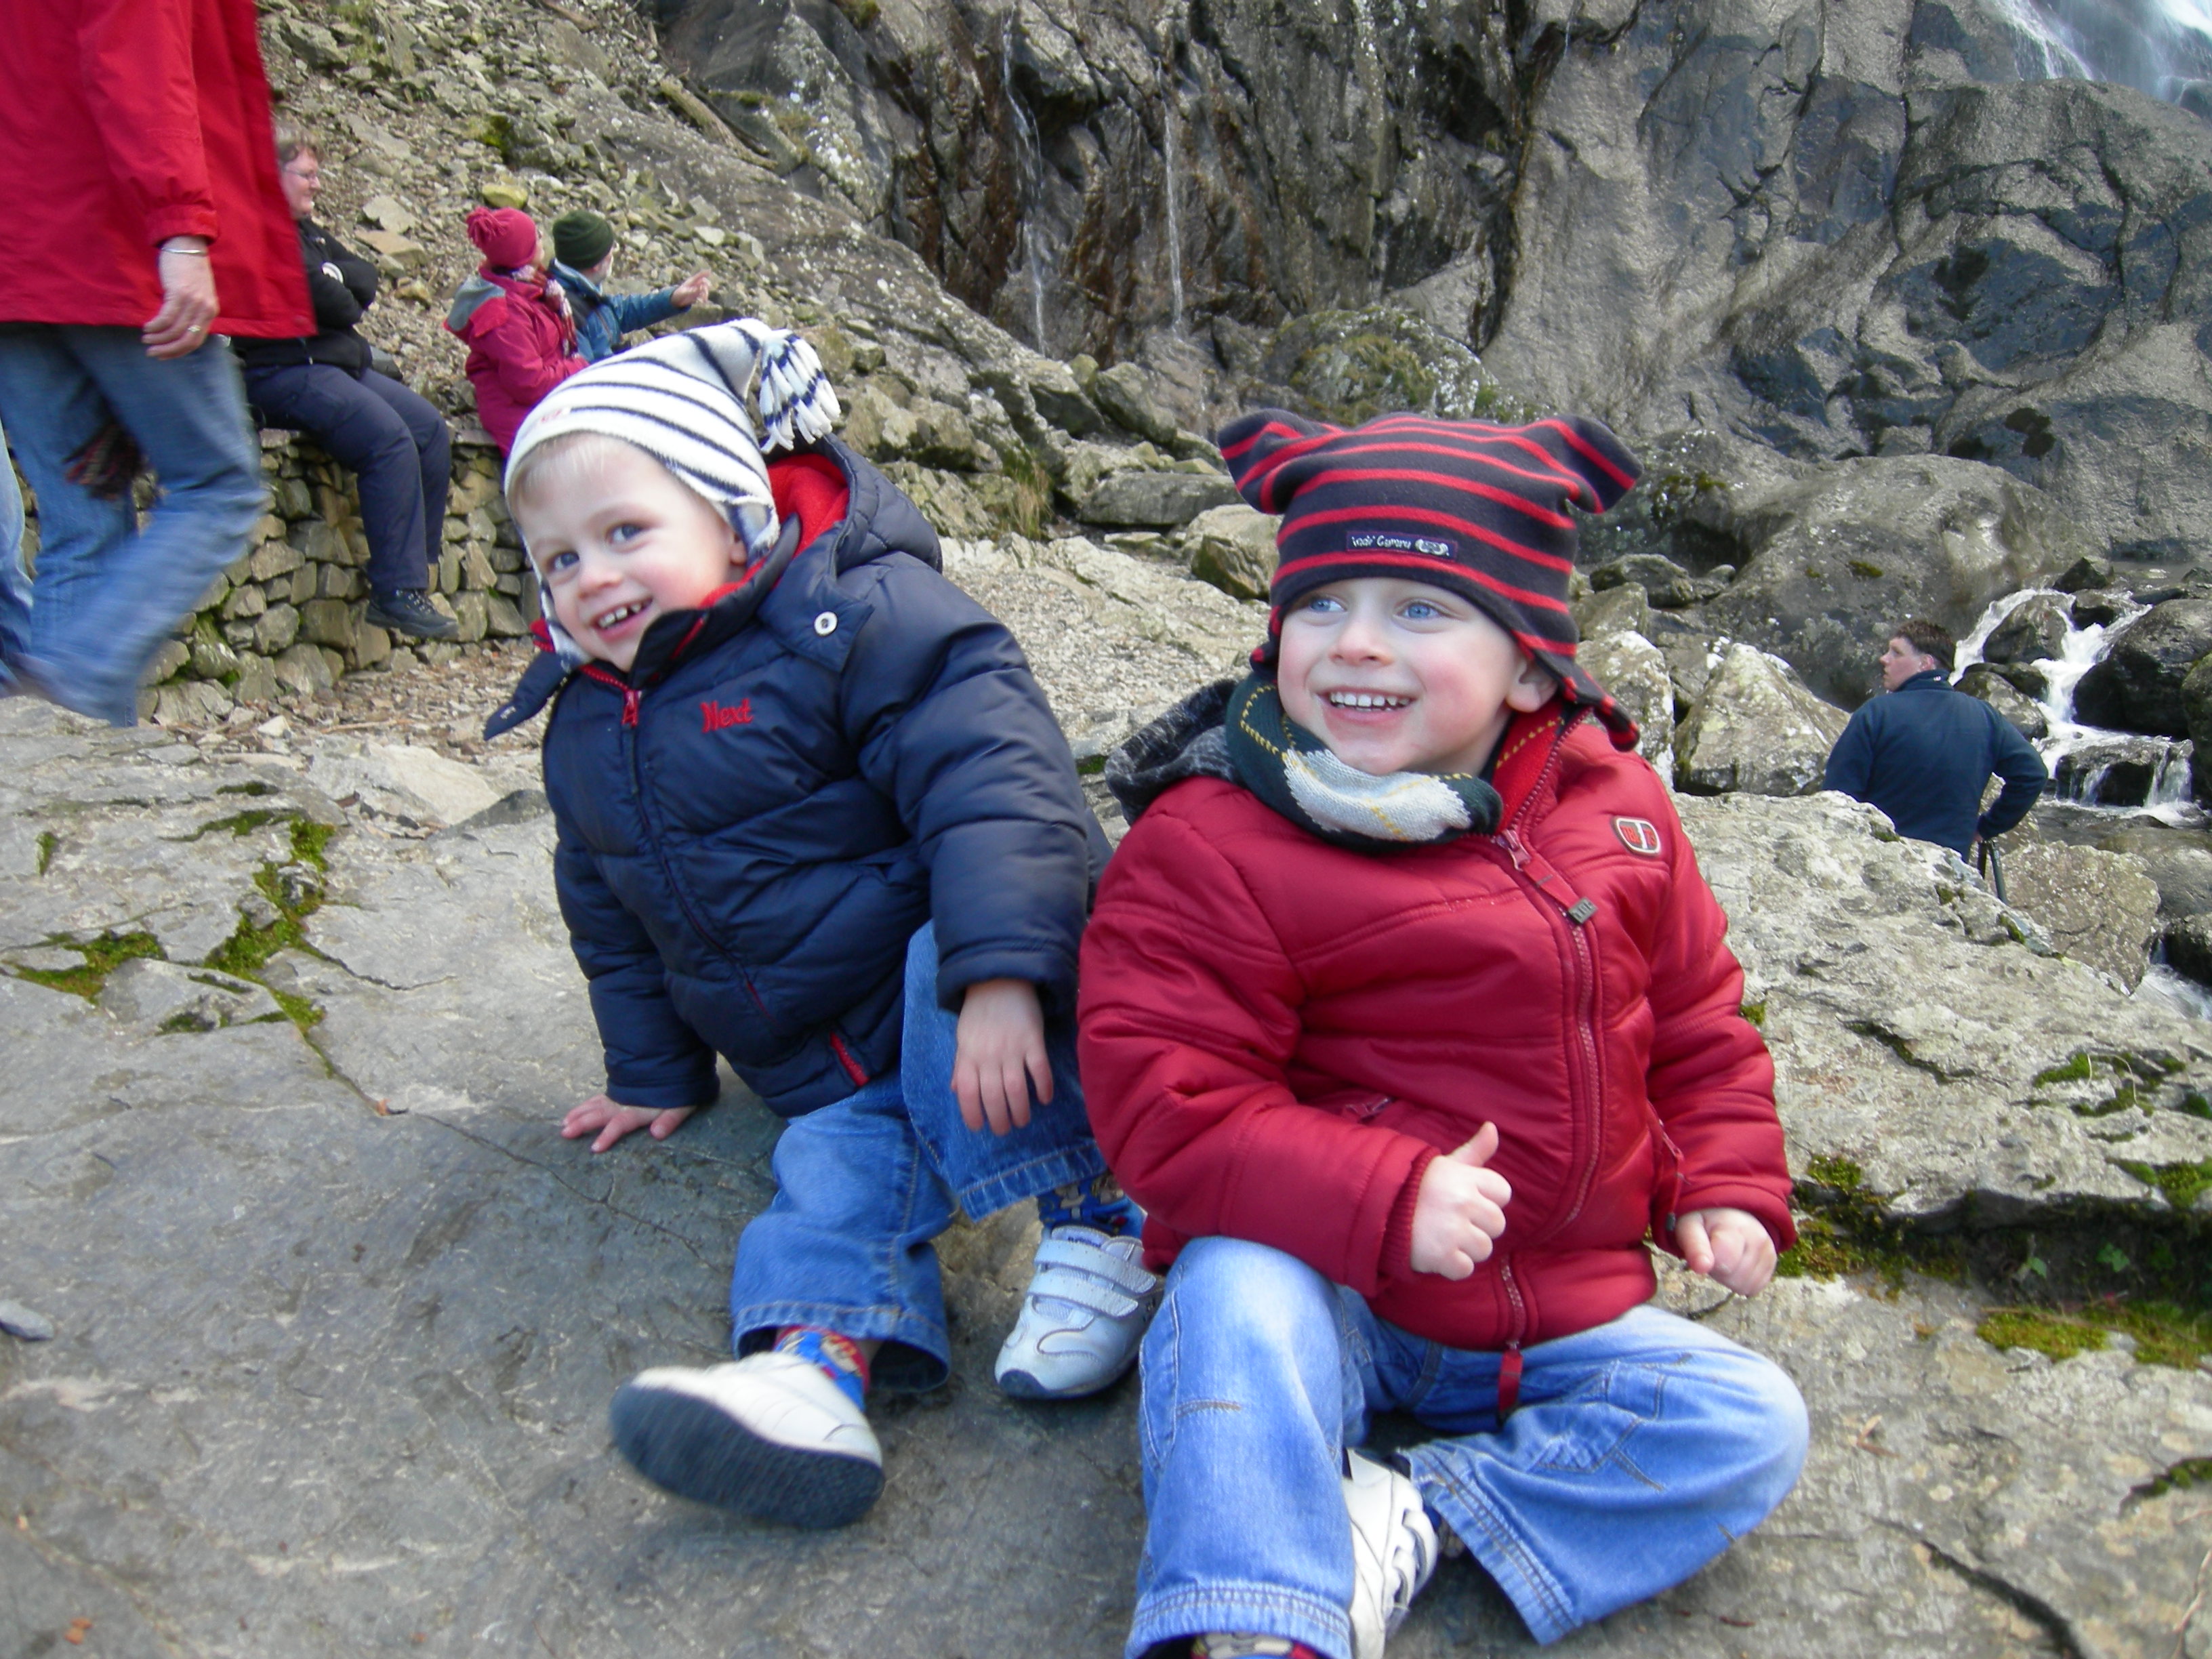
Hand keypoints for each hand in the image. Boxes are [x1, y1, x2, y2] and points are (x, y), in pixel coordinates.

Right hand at [144, 238, 219, 357]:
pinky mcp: (179, 293)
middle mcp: (205, 309)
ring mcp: (193, 302)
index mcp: (210, 311)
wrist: (186, 244)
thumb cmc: (188, 269)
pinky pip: (167, 317)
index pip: (197, 340)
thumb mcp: (196, 294)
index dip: (179, 351)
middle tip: (152, 353)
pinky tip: (147, 327)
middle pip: (188, 340)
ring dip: (158, 338)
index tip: (164, 355)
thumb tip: (176, 330)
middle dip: (169, 350)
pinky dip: (156, 326)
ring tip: (146, 339)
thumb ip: (191, 312)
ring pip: (176, 330)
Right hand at [560, 1092, 696, 1151]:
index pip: (620, 1124)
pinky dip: (584, 1106)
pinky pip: (596, 1099)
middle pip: (600, 1114)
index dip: (608, 1136)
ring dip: (578, 1115)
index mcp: (638, 1109)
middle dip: (582, 1124)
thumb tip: (657, 1134)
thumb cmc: (678, 1088)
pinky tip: (575, 1112)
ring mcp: (618, 1096)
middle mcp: (624, 1103)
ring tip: (564, 1125)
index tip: (595, 1148)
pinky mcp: (617, 1091)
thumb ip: (670, 1120)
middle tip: (565, 1133)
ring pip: (594, 1105)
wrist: (673, 1061)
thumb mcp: (681, 1105)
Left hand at [671, 271, 711, 307]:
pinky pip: (703, 295)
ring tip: (704, 301)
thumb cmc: (679, 294)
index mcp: (691, 281)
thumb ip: (693, 291)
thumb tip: (700, 289)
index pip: (699, 276)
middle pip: (704, 283)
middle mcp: (695, 284)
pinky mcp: (697, 295)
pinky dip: (704, 298)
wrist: (677, 300)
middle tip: (707, 291)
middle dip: (706, 286)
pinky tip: (702, 302)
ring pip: (704, 290)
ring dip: (706, 294)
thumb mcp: (685, 292)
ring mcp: (696, 289)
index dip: (705, 273)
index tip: (710, 271)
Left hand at [953, 978, 1048, 1134]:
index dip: (971, 1114)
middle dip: (999, 1119)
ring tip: (1022, 1121)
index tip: (979, 1128)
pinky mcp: (1033, 1040)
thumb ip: (960, 1064)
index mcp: (968, 1055)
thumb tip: (956, 1090)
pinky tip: (1045, 1099)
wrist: (1000, 980)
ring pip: (1016, 1089)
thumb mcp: (963, 1037)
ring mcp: (1011, 1048)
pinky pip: (1039, 1069)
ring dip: (1020, 1110)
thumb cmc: (979, 1012)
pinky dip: (1043, 1087)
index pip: (966, 1092)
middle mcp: (988, 1055)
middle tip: (1004, 1129)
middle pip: (993, 1096)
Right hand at [1408, 1122, 1512, 1278]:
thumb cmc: (1415, 1185)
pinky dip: (1452, 1267)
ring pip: (1484, 1249)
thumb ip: (1475, 1150)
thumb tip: (1493, 1127)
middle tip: (1452, 1222)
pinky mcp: (1442, 1256)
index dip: (1487, 1199)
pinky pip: (1465, 1269)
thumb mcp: (1445, 1164)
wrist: (1377, 1209)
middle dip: (1478, 1226)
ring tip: (1443, 1237)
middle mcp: (1463, 1202)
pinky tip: (1437, 1253)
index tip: (1465, 1200)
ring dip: (1466, 1249)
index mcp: (1466, 1178)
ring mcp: (1453, 1230)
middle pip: (1497, 1224)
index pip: (1503, 1192)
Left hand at [1675, 1207, 1777, 1295]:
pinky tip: (1736, 1264)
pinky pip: (1755, 1287)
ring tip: (1725, 1257)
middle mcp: (1757, 1238)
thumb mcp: (1690, 1228)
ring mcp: (1768, 1250)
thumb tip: (1702, 1267)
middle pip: (1734, 1279)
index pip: (1725, 1262)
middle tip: (1713, 1253)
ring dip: (1729, 1278)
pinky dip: (1742, 1282)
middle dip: (1718, 1271)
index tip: (1703, 1250)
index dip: (1707, 1263)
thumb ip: (1694, 1247)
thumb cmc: (1705, 1223)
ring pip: (1745, 1286)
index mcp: (1734, 1227)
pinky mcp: (1773, 1262)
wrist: (1729, 1213)